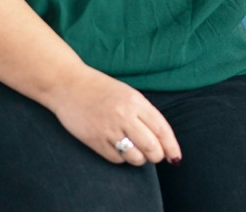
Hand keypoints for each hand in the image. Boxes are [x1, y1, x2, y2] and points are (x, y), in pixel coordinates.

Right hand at [48, 67, 181, 165]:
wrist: (69, 86)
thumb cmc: (102, 90)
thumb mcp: (128, 95)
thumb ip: (144, 114)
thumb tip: (161, 138)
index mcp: (136, 102)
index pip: (161, 129)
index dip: (171, 146)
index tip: (176, 157)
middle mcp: (125, 116)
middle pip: (151, 147)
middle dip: (157, 155)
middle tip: (155, 155)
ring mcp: (109, 130)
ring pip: (135, 157)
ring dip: (140, 159)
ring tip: (137, 152)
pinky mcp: (95, 141)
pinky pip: (116, 159)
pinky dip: (122, 158)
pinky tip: (119, 149)